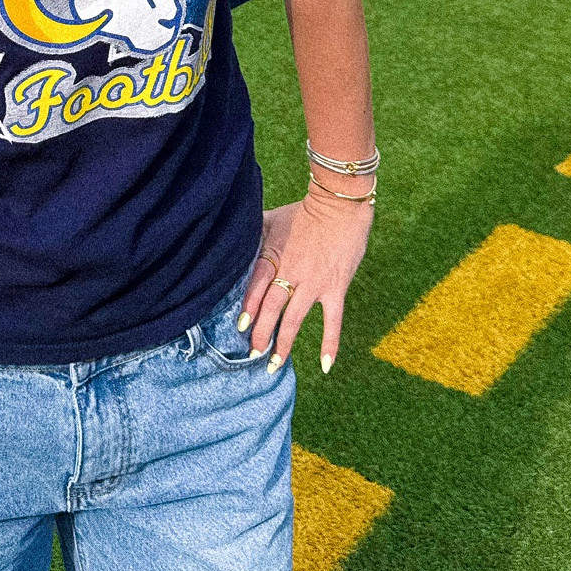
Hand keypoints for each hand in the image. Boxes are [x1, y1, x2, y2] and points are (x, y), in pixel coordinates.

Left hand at [238, 187, 372, 373]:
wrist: (339, 205)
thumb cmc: (303, 211)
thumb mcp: (272, 219)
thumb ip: (254, 233)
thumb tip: (232, 242)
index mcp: (273, 255)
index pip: (256, 285)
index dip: (247, 307)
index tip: (241, 327)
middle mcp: (291, 272)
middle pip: (271, 307)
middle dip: (260, 332)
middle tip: (253, 353)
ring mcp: (314, 282)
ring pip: (294, 318)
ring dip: (284, 343)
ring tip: (274, 364)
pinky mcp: (335, 287)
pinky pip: (332, 320)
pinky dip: (330, 343)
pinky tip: (325, 365)